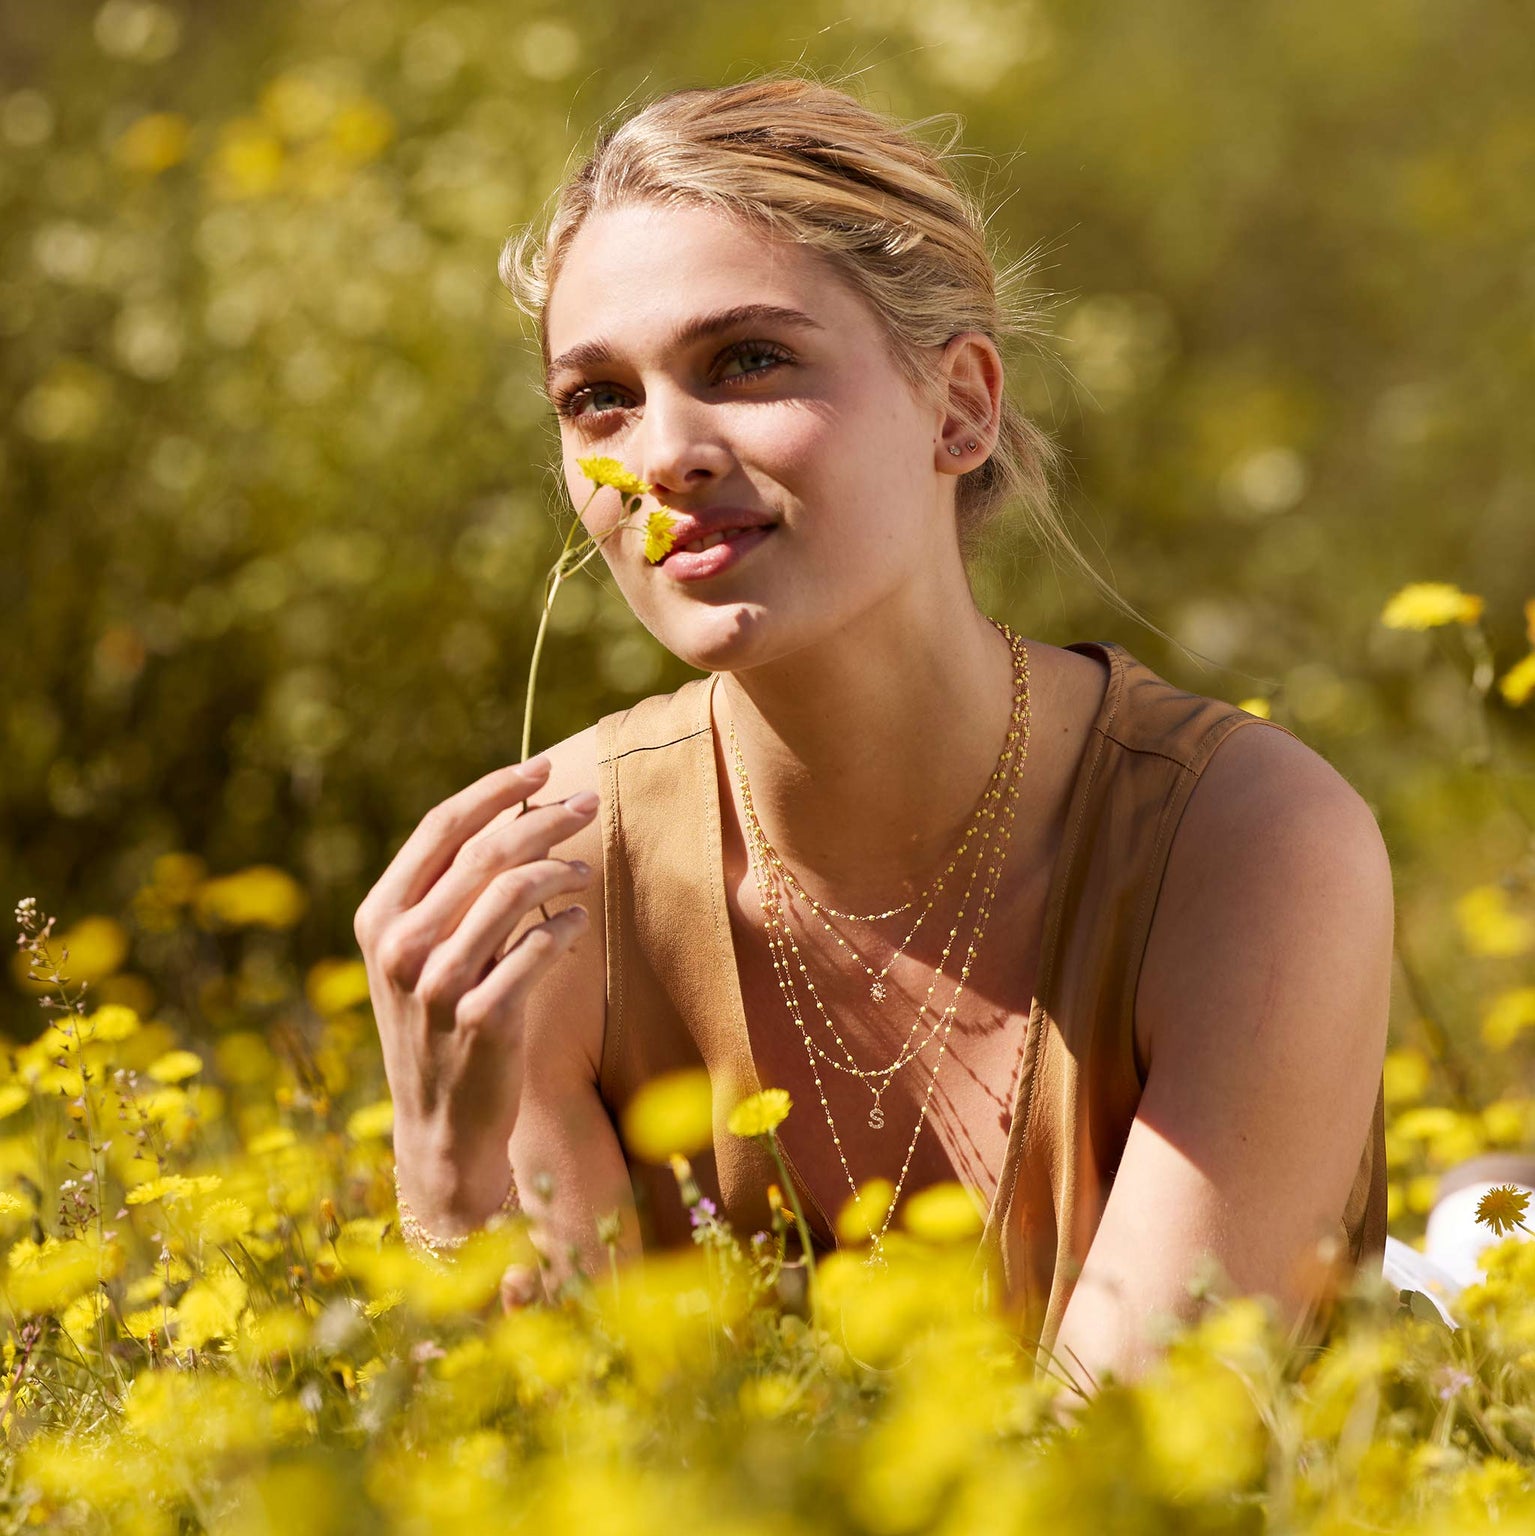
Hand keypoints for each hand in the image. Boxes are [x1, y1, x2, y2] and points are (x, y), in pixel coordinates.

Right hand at [353, 755, 597, 1227]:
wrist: (440, 1127)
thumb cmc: (440, 1026)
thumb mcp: (423, 957)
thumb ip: (452, 895)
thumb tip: (516, 816)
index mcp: (380, 916)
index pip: (440, 827)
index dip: (494, 789)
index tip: (541, 767)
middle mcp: (400, 945)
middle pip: (482, 852)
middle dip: (542, 818)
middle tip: (586, 804)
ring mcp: (437, 984)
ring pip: (512, 893)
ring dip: (559, 871)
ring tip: (583, 872)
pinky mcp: (479, 1020)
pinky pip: (536, 950)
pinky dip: (565, 929)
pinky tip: (578, 925)